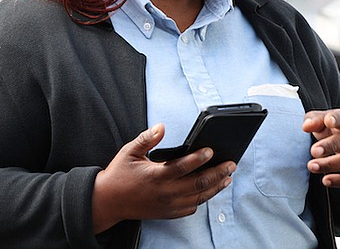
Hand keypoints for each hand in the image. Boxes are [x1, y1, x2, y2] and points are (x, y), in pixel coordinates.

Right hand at [92, 124, 235, 233]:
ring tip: (227, 177)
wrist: (108, 202)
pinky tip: (210, 190)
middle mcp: (165, 192)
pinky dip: (203, 199)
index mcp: (156, 176)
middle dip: (217, 173)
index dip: (198, 159)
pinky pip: (191, 208)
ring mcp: (168, 205)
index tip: (211, 150)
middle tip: (231, 164)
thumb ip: (147, 138)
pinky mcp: (168, 213)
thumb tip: (161, 127)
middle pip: (198, 184)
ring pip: (198, 198)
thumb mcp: (129, 151)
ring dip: (215, 187)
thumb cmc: (119, 175)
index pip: (182, 167)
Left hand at [302, 109, 339, 187]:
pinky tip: (325, 181)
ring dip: (330, 164)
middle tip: (313, 151)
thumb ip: (314, 120)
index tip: (328, 121)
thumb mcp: (326, 119)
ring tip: (312, 166)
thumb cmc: (337, 128)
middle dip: (330, 146)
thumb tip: (305, 127)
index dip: (336, 119)